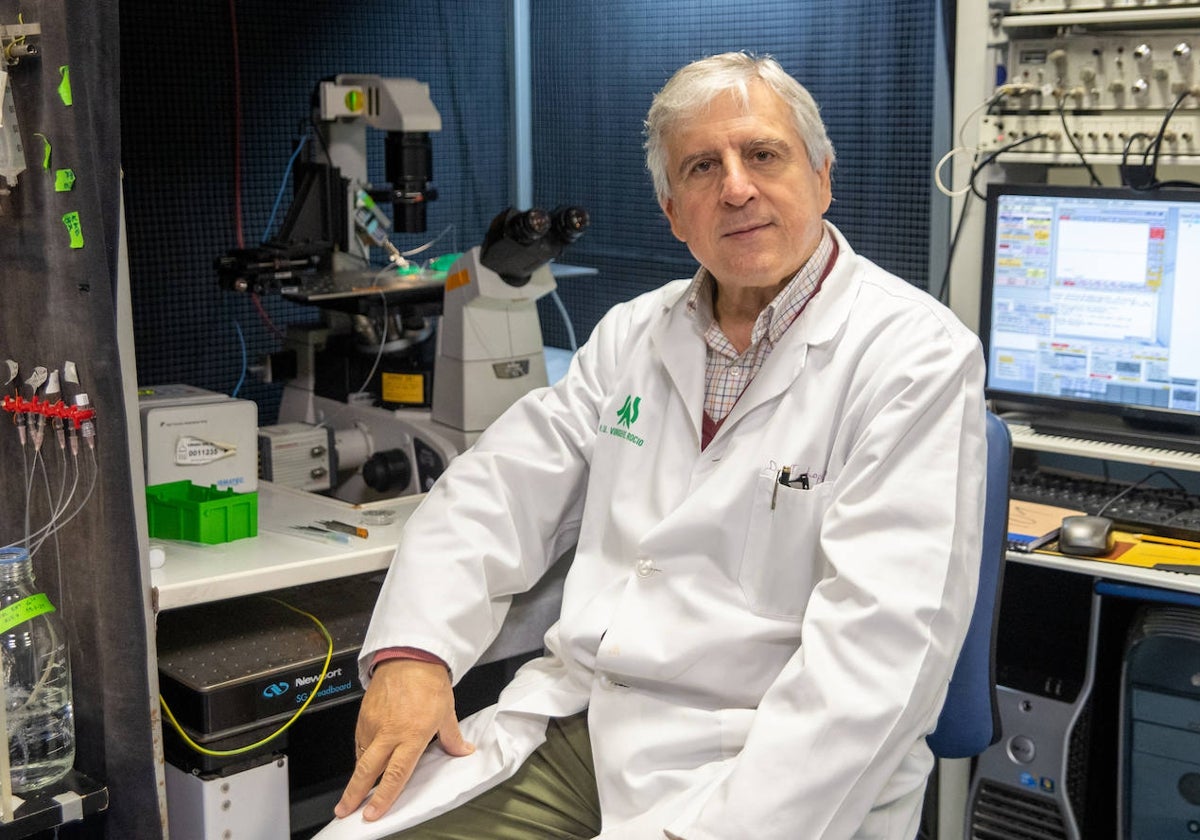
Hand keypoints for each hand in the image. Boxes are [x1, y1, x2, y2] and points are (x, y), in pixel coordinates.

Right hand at [334, 659, 474, 820]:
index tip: (373, 813)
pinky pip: (359, 740)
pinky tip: (363, 760)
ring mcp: (374, 724)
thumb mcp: (446, 712)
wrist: (410, 656)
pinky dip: (360, 753)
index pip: (396, 774)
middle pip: (367, 770)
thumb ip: (452, 738)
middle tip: (345, 810)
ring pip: (361, 756)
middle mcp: (389, 733)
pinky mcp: (364, 715)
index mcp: (412, 735)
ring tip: (353, 791)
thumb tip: (463, 751)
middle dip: (354, 794)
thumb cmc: (429, 682)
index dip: (384, 797)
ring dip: (357, 775)